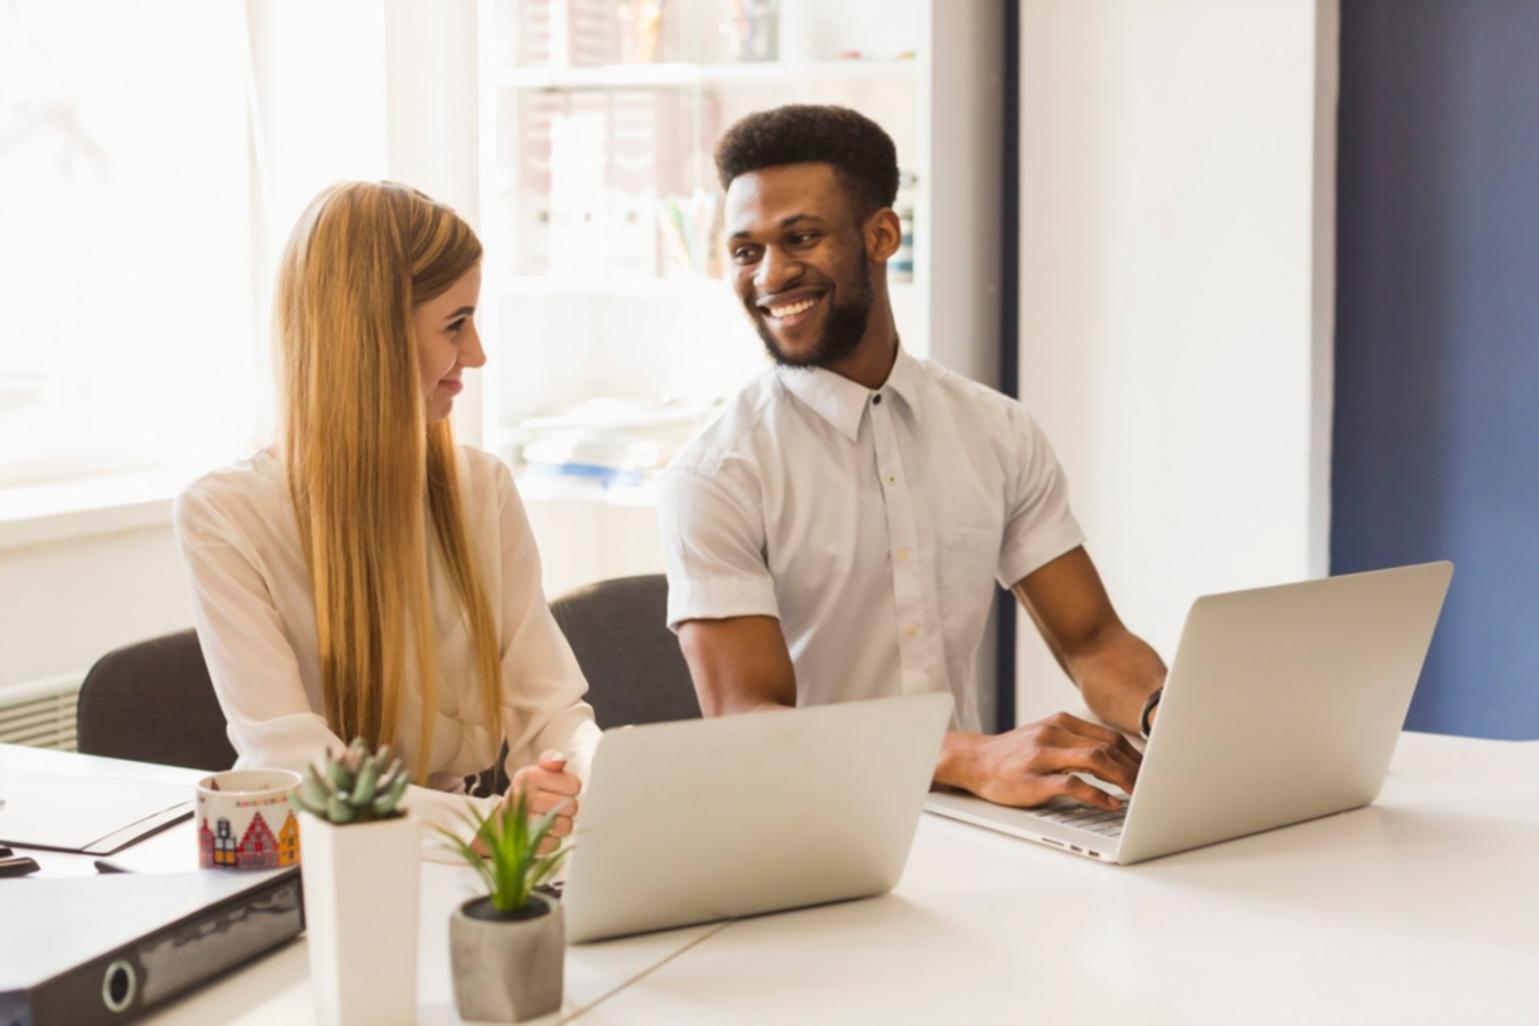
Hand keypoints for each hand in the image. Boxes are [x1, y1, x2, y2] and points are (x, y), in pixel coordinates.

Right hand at [507, 750, 580, 854]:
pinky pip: (554, 844)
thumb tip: (559, 761)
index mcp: (528, 775)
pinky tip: (544, 832)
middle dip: (568, 808)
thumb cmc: (531, 792)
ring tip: (551, 819)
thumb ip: (552, 759)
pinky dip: (553, 840)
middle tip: (556, 806)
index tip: (560, 789)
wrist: (503, 819)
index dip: (571, 788)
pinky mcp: (523, 842)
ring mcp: (521, 821)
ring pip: (565, 827)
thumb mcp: (539, 770)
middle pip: (572, 807)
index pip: (574, 785)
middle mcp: (521, 796)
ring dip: (562, 825)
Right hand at [949, 712, 1141, 810]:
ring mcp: (1042, 755)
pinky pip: (1073, 784)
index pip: (1109, 737)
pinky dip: (1097, 795)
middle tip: (1153, 787)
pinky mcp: (1033, 779)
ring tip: (1139, 795)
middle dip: (1135, 769)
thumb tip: (1114, 759)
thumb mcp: (1045, 738)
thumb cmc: (1012, 754)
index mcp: (1060, 722)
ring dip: (1123, 779)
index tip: (1152, 773)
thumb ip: (1074, 743)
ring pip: (1095, 761)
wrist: (972, 760)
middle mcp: (1054, 733)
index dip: (1136, 755)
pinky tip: (1111, 804)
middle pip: (1108, 747)